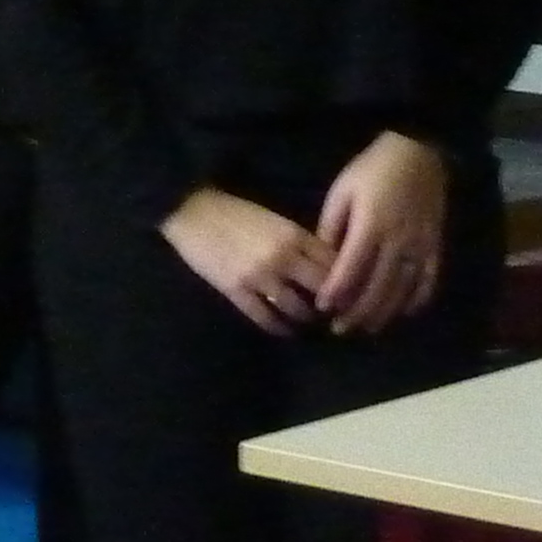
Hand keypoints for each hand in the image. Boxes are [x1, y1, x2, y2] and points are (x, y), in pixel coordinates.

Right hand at [159, 186, 338, 335]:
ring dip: (308, 318)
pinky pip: (266, 318)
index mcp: (294, 235)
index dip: (348, 280)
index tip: (352, 291)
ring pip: (297, 309)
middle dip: (334, 304)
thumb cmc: (234, 211)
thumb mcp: (275, 220)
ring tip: (310, 321)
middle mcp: (283, 258)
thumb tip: (326, 266)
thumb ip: (300, 241)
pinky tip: (285, 330)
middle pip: (323, 289)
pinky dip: (280, 328)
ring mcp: (259, 276)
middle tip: (337, 312)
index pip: (335, 264)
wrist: (190, 211)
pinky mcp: (236, 291)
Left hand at [316, 130, 449, 334]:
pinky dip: (416, 300)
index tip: (322, 308)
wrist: (418, 154)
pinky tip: (403, 313)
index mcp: (370, 226)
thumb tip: (322, 260)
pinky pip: (429, 280)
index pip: (350, 270)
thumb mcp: (341, 193)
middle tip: (340, 329)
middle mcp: (398, 241)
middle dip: (358, 312)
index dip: (336, 293)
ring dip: (384, 313)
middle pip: (377, 288)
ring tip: (367, 328)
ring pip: (402, 290)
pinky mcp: (436, 246)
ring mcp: (421, 246)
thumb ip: (331, 227)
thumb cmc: (371, 171)